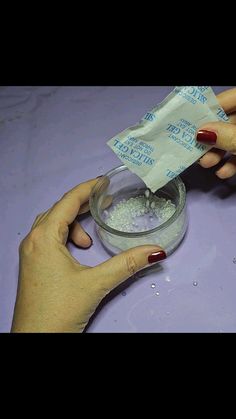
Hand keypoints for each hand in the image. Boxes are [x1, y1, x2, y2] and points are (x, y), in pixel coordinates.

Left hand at [11, 178, 165, 332]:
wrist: (36, 341)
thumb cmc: (58, 311)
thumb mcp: (95, 283)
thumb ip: (126, 264)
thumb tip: (155, 252)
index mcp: (43, 237)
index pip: (68, 201)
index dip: (88, 188)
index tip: (105, 181)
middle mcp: (33, 240)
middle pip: (59, 210)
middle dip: (83, 205)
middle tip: (105, 201)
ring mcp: (30, 253)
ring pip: (53, 225)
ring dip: (74, 224)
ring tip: (91, 239)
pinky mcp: (33, 265)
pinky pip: (49, 239)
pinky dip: (66, 238)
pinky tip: (79, 252)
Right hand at [197, 87, 235, 178]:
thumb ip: (226, 136)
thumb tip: (201, 132)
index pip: (226, 99)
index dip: (207, 109)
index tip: (190, 122)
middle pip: (226, 121)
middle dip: (209, 138)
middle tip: (194, 148)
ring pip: (232, 139)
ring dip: (217, 153)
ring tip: (206, 163)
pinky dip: (231, 162)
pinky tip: (222, 172)